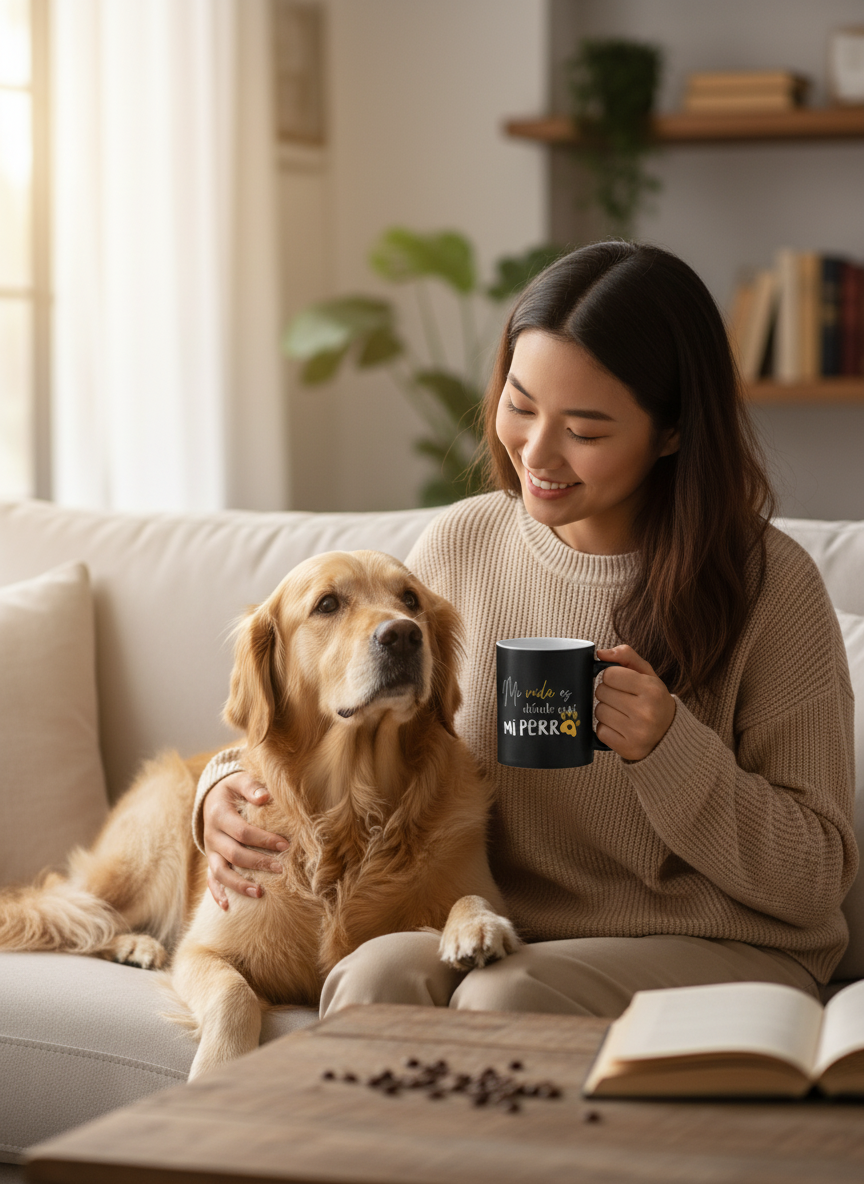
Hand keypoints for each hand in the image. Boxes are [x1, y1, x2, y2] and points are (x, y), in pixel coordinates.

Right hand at [202, 773, 288, 908]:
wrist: (212, 797)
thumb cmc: (233, 789)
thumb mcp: (239, 780)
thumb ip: (252, 787)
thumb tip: (265, 797)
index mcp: (219, 815)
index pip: (242, 831)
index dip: (263, 839)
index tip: (285, 845)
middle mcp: (212, 835)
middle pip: (234, 854)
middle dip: (258, 863)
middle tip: (281, 869)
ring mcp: (210, 851)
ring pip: (220, 872)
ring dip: (239, 884)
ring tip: (260, 893)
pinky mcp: (211, 861)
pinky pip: (211, 880)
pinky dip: (217, 894)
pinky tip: (228, 907)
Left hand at [594, 645, 676, 761]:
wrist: (669, 734)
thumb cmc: (653, 699)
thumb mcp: (647, 674)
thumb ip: (626, 656)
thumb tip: (600, 653)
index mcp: (652, 689)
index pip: (609, 674)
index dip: (612, 677)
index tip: (622, 683)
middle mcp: (646, 711)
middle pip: (601, 692)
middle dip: (608, 693)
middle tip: (622, 699)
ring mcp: (637, 732)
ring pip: (598, 711)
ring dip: (605, 710)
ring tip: (622, 713)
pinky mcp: (628, 748)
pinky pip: (600, 731)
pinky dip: (606, 728)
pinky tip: (620, 727)